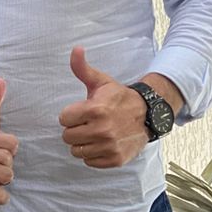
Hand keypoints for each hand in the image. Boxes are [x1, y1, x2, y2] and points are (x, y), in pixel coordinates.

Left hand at [58, 47, 148, 167]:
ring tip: (95, 134)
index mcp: (95, 109)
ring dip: (83, 143)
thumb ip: (83, 68)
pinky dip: (93, 155)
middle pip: (67, 137)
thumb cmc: (119, 98)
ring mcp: (109, 146)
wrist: (148, 115)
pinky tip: (102, 144)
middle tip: (88, 123)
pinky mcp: (115, 159)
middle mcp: (102, 129)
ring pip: (76, 151)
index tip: (82, 112)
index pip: (63, 119)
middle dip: (75, 129)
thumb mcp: (101, 81)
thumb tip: (75, 49)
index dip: (71, 115)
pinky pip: (89, 162)